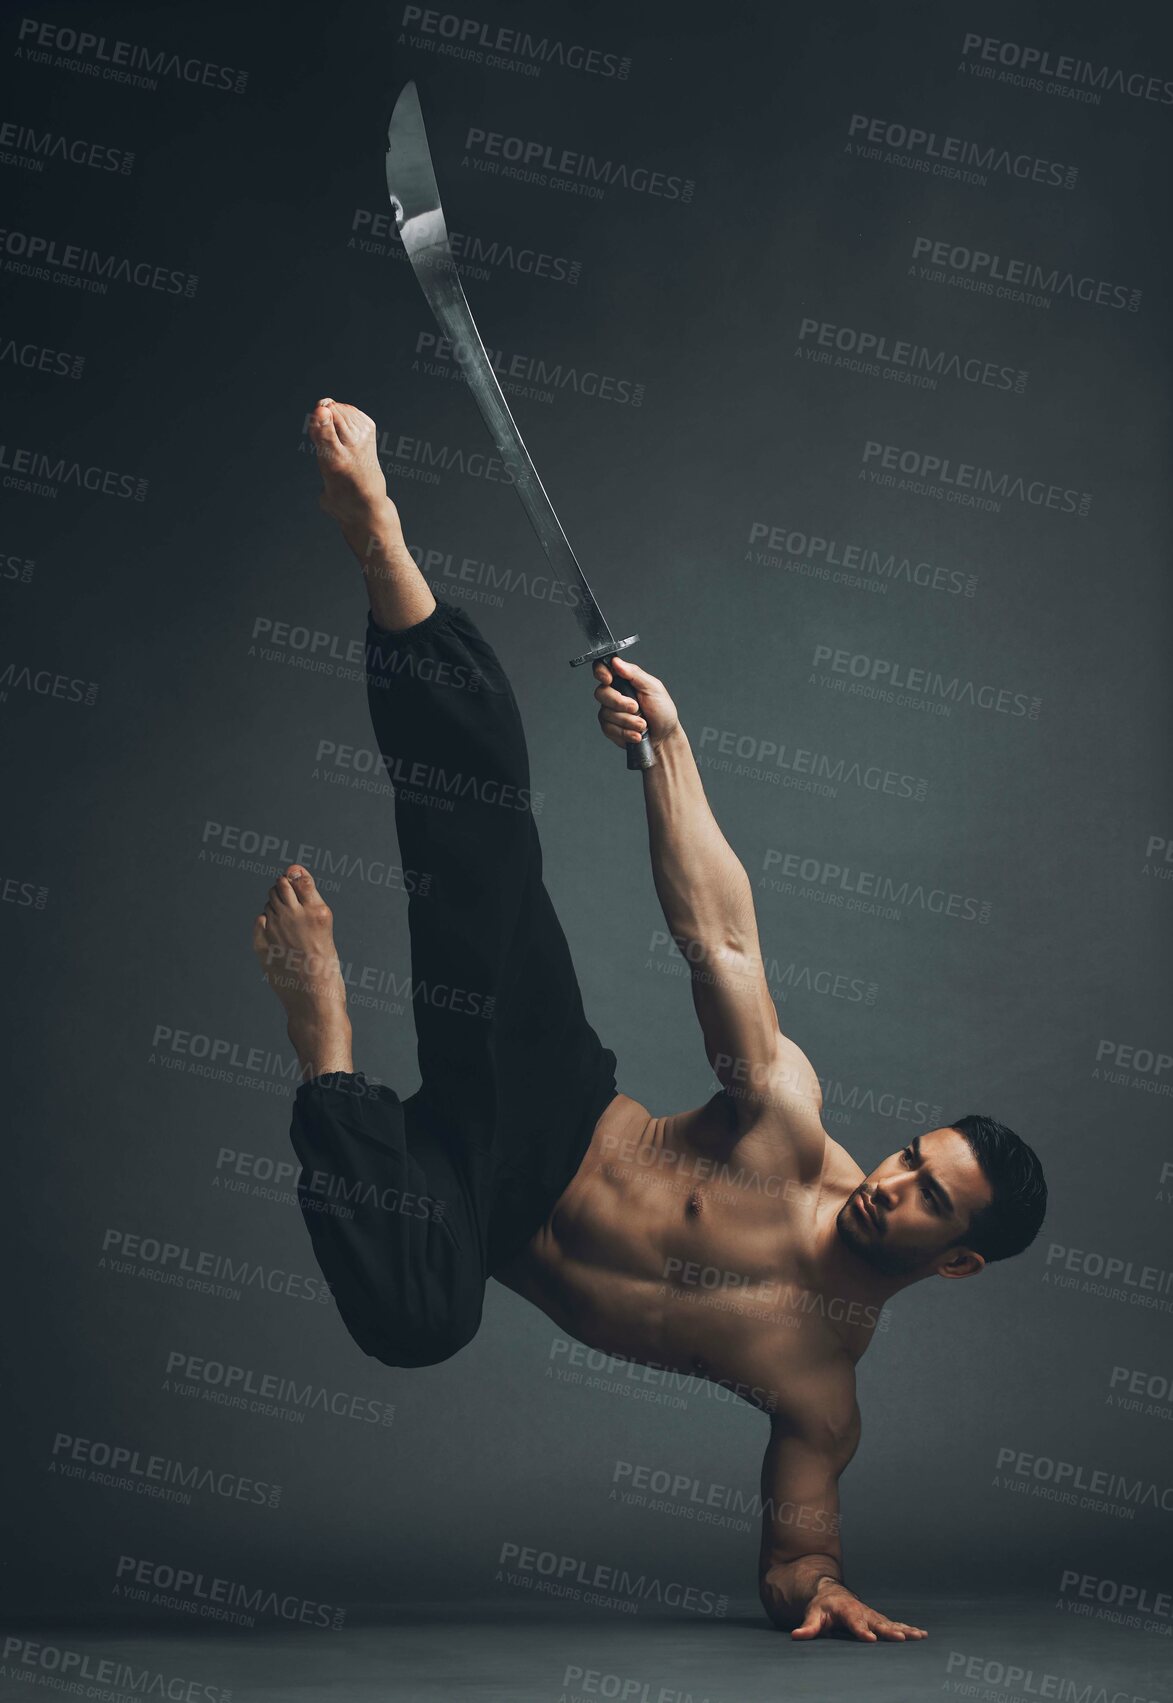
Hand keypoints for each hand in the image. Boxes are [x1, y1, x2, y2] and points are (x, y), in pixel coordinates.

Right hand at [592, 653, 678, 751]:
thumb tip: (616, 662)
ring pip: (606, 713)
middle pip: (601, 693)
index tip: (608, 679)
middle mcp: (614, 694)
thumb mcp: (653, 688)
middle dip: (619, 703)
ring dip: (628, 721)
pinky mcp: (609, 728)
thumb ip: (634, 673)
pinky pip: (608, 729)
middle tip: (636, 708)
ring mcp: (610, 711)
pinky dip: (625, 732)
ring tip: (643, 724)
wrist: (664, 737)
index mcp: (624, 679)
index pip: (603, 668)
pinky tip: (636, 734)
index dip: (601, 672)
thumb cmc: (662, 711)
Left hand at [791, 1581, 926, 1641]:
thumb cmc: (822, 1607)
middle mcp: (862, 1612)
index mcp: (846, 1611)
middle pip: (877, 1623)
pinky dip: (908, 1629)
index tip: (871, 1639)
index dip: (862, 1631)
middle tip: (902, 1639)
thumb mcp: (813, 1615)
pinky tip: (921, 1635)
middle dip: (890, 1631)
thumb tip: (796, 1636)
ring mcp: (872, 1615)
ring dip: (905, 1630)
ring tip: (919, 1636)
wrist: (832, 1594)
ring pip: (890, 1623)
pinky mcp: (879, 1620)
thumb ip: (808, 1627)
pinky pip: (895, 1624)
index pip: (854, 1623)